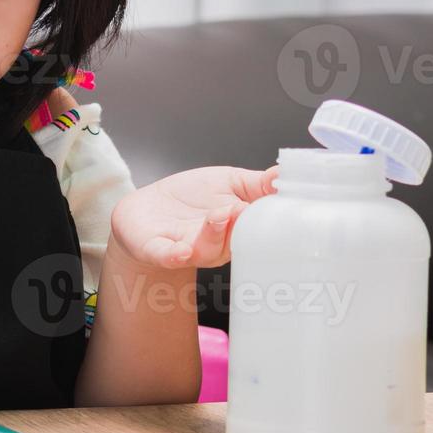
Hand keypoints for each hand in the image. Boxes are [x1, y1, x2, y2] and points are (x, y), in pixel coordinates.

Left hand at [108, 163, 280, 270]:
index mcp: (237, 230)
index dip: (267, 218)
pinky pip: (168, 257)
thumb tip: (286, 175)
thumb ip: (258, 183)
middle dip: (239, 226)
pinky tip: (182, 251)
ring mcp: (187, 249)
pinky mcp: (158, 250)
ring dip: (214, 234)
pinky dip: (175, 256)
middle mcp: (216, 245)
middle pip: (233, 241)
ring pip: (206, 250)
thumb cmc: (191, 198)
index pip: (257, 226)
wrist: (147, 209)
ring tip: (219, 215)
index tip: (279, 206)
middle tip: (243, 208)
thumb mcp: (229, 182)